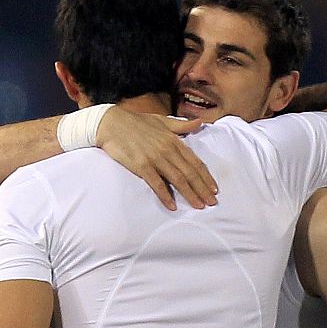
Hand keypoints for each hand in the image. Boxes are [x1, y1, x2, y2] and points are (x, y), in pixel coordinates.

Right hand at [96, 108, 217, 210]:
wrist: (111, 123)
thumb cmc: (137, 122)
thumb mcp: (162, 121)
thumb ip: (182, 126)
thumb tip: (200, 122)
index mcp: (174, 140)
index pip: (195, 162)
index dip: (206, 177)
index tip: (214, 189)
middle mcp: (168, 150)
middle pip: (190, 173)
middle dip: (202, 189)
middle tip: (212, 202)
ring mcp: (155, 158)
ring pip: (177, 179)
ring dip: (189, 194)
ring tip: (198, 206)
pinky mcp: (141, 166)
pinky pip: (156, 184)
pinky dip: (165, 196)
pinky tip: (172, 206)